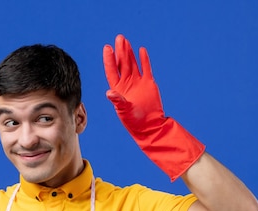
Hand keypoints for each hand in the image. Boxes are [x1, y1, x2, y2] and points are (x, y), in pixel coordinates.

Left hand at [103, 34, 204, 180]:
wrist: (150, 125)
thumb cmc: (134, 122)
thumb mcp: (124, 111)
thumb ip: (118, 101)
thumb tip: (109, 92)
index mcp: (118, 89)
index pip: (112, 71)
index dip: (109, 60)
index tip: (107, 48)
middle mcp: (126, 84)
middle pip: (122, 64)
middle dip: (120, 51)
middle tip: (118, 38)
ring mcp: (137, 83)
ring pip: (132, 64)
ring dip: (129, 53)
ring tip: (126, 41)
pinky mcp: (148, 83)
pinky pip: (145, 69)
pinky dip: (143, 60)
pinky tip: (141, 50)